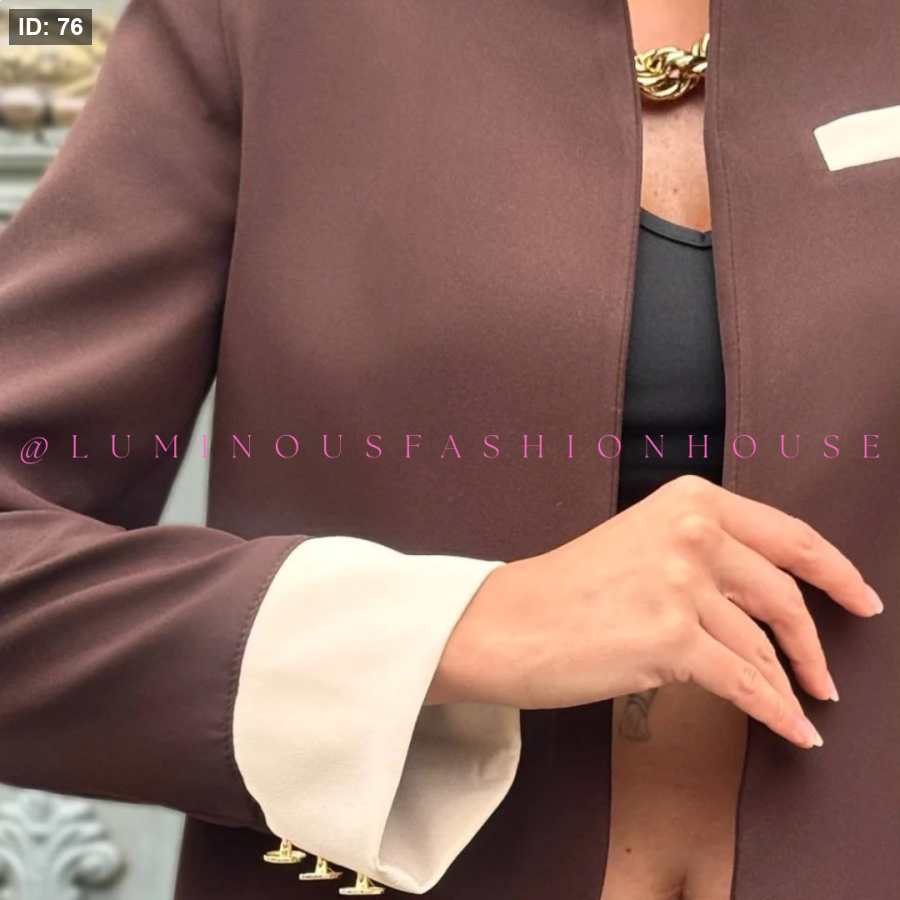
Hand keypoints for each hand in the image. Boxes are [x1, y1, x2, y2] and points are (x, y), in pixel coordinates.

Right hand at [430, 475, 881, 748]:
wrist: (504, 622)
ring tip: (797, 707)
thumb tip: (757, 606)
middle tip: (827, 674)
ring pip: (763, 646)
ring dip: (787, 686)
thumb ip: (701, 557)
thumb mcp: (638, 546)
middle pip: (783, 594)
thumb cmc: (563, 590)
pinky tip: (789, 728)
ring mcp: (682, 583)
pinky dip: (775, 712)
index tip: (859, 596)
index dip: (835, 571)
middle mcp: (690, 532)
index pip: (787, 535)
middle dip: (814, 644)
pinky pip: (744, 684)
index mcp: (688, 501)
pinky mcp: (670, 637)